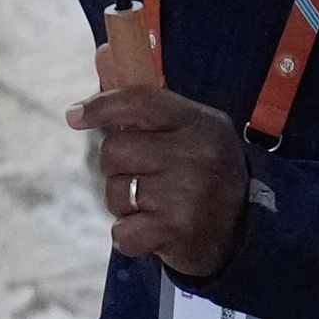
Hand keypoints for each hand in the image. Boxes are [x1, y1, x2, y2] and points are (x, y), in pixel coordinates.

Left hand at [68, 87, 248, 278]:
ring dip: (126, 204)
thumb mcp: (193, 131)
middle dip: (118, 168)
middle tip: (147, 179)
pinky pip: (120, 231)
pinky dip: (129, 236)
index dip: (102, 106)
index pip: (140, 102)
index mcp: (201, 124)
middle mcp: (197, 154)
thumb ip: (148, 109)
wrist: (243, 234)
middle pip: (115, 150)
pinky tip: (154, 231)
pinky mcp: (176, 230)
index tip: (75, 117)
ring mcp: (187, 193)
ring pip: (115, 192)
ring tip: (157, 206)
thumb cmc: (205, 175)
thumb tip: (90, 81)